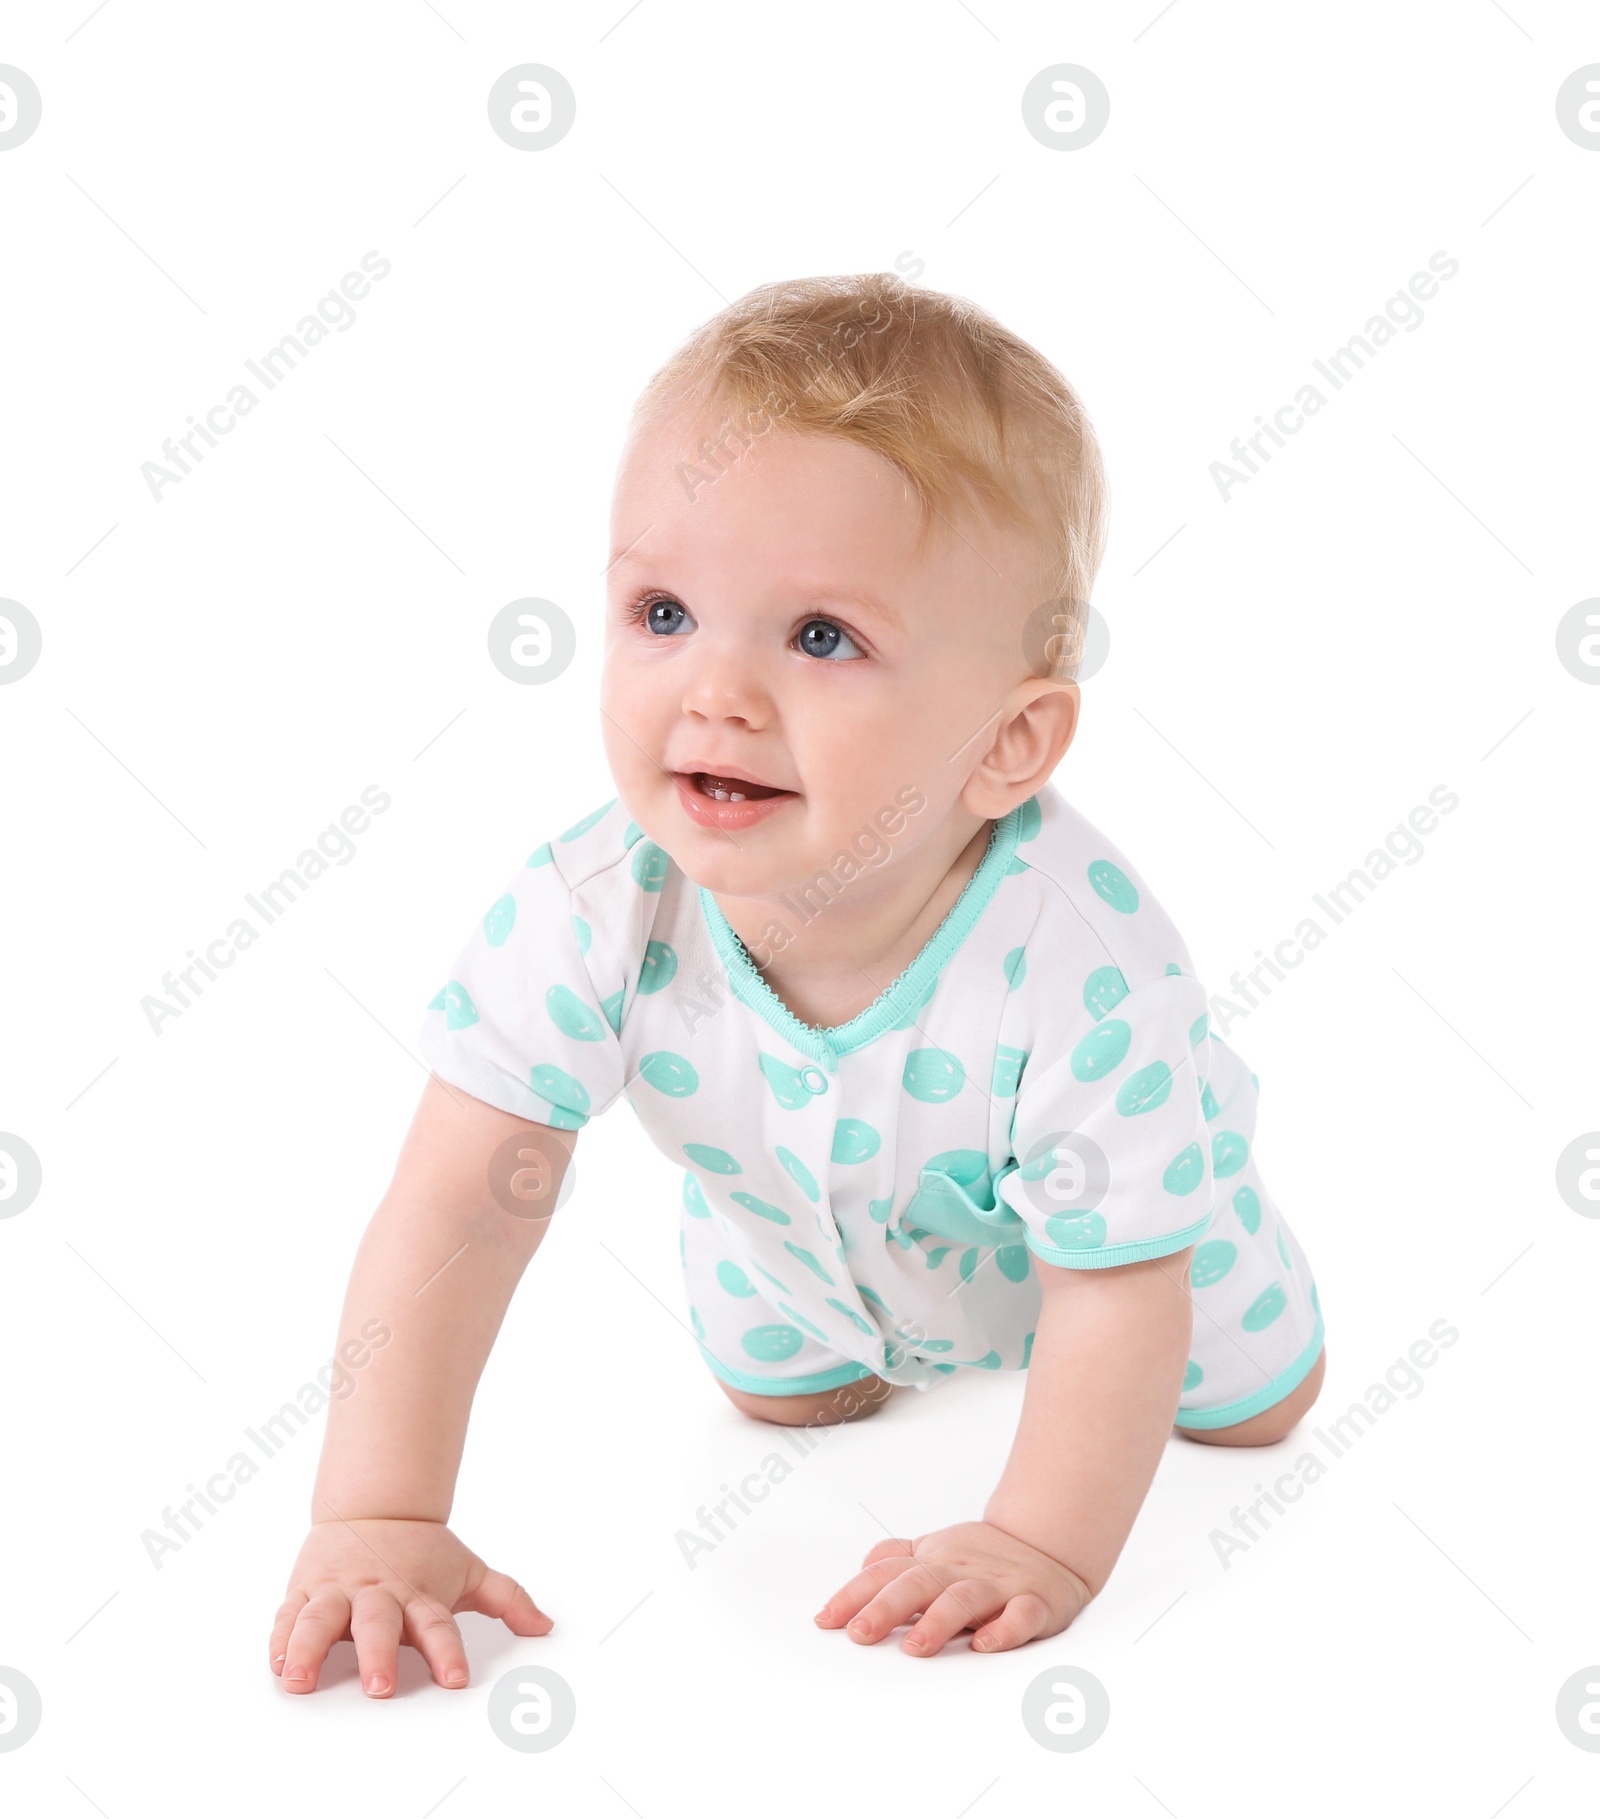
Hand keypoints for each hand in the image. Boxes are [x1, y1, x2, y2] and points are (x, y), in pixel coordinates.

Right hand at [270, 1518, 550, 1695]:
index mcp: (419, 1593)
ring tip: (299, 1679)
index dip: (447, 1652)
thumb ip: (507, 1598)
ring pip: (321, 1619)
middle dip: (378, 1656)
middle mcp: (378, 1593)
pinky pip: (288, 1614)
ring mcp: (339, 1591)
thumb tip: (544, 1625)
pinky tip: (276, 1660)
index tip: (455, 1679)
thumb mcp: (469, 1570)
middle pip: (378, 1625)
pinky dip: (280, 1637)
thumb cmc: (422, 1551)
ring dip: (309, 1649)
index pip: (438, 1626)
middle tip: (379, 1688)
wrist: (375, 1504)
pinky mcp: (305, 1590)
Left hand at [813, 1520, 1092, 1655]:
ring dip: (939, 1621)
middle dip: (887, 1608)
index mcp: (932, 1562)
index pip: (886, 1574)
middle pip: (918, 1584)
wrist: (1048, 1543)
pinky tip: (984, 1644)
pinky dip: (1004, 1629)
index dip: (854, 1595)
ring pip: (965, 1599)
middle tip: (860, 1634)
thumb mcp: (935, 1551)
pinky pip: (1021, 1615)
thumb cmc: (983, 1556)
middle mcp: (959, 1571)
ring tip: (915, 1647)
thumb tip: (862, 1568)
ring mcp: (996, 1586)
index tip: (825, 1620)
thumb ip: (897, 1558)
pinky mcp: (1034, 1602)